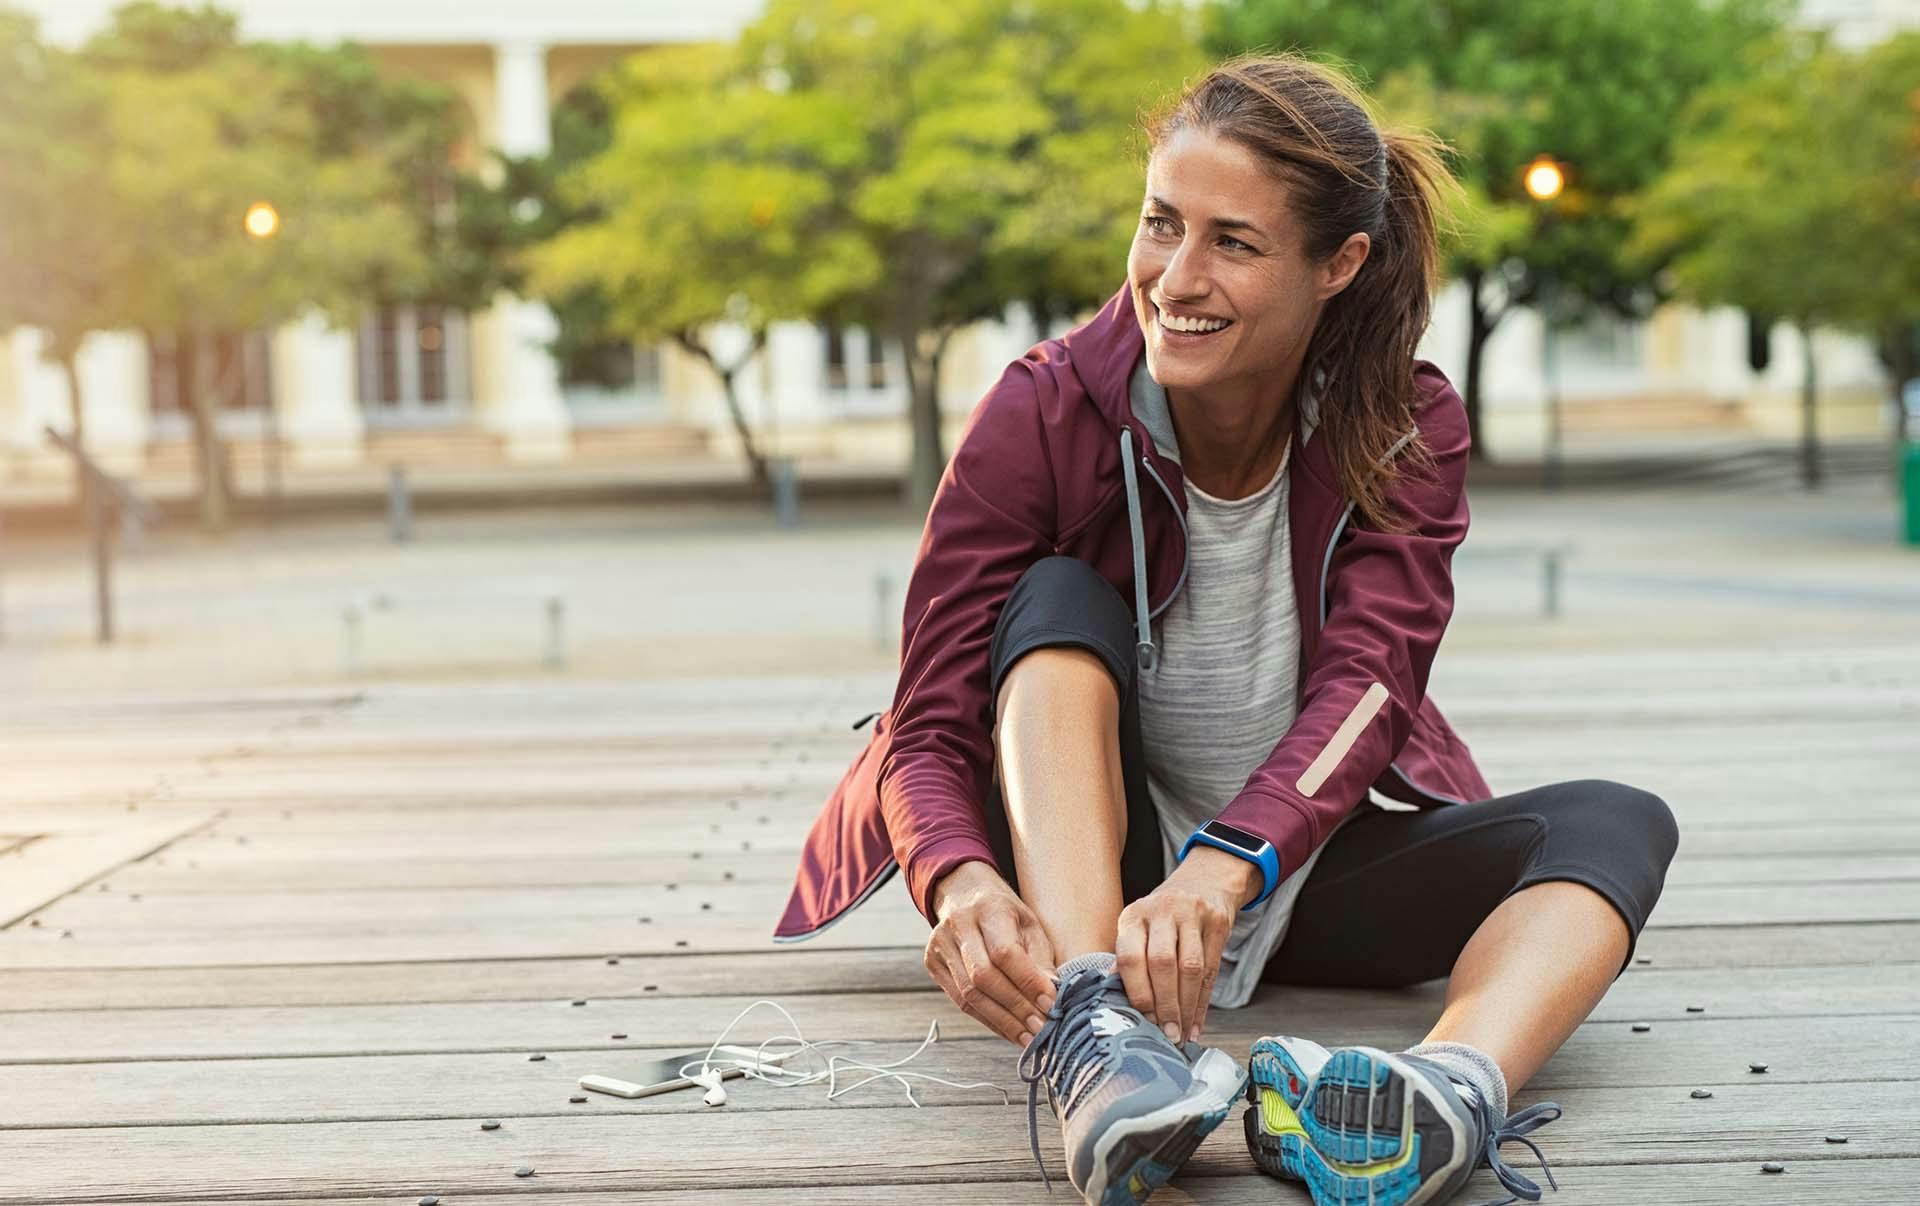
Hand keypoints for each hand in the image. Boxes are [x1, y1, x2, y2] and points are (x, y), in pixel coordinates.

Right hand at [925, 860, 1058, 1046]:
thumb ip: (1040, 958)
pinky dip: (988, 1020)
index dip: (1027, 982)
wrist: (964, 894)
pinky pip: (960, 1001)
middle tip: (1041, 1028)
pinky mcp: (933, 963)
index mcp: (988, 908)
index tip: (1050, 1004)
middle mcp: (958, 925)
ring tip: (1028, 1037)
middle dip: (1015, 1008)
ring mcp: (940, 945)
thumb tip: (1053, 996)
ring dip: (1002, 1021)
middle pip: (983, 977)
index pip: (1004, 952)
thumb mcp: (1030, 924)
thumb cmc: (1005, 912)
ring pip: (969, 994)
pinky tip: (1008, 1030)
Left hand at [1115, 847, 1256, 1044]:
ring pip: (1190, 968)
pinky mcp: (1217, 922)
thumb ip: (1127, 959)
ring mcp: (1192, 914)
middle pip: (1162, 963)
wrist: (1203, 882)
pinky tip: (1197, 1023)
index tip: (1143, 1020)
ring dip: (1186, 1007)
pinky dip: (1203, 1002)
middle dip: (1165, 1005)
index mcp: (1133, 916)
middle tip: (1166, 1034)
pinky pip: (1212, 969)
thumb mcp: (1139, 928)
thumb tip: (1112, 997)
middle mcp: (1161, 911)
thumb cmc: (1163, 917)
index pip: (1130, 957)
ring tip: (1181, 1034)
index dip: (1138, 992)